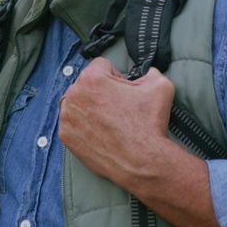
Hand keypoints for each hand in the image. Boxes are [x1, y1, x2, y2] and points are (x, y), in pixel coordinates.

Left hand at [59, 57, 225, 226]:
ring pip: (78, 102)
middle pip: (87, 84)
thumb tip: (146, 73)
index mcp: (92, 78)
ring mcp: (67, 117)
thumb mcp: (160, 86)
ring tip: (110, 121)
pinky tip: (101, 132)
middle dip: (102, 91)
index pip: (102, 65)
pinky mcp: (66, 136)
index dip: (117, 77)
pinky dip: (84, 125)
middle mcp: (74, 95)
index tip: (125, 91)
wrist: (142, 161)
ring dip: (90, 107)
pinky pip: (73, 122)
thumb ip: (151, 71)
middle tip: (119, 108)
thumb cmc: (149, 124)